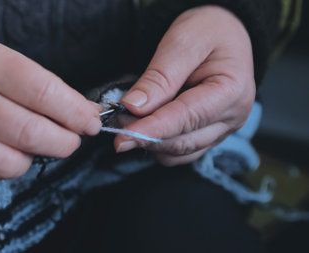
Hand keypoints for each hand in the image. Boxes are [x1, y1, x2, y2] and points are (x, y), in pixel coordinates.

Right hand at [0, 33, 100, 194]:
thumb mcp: (5, 61)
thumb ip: (45, 89)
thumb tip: (85, 116)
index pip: (44, 93)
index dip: (75, 113)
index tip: (90, 123)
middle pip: (29, 135)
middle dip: (63, 143)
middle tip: (69, 140)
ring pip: (8, 166)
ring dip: (27, 160)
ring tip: (20, 144)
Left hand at [115, 6, 255, 165]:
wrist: (223, 32)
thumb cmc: (207, 31)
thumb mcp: (183, 42)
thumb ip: (160, 77)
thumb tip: (133, 107)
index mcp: (231, 91)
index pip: (185, 119)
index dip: (150, 131)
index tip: (121, 138)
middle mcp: (231, 118)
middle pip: (181, 141)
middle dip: (144, 135)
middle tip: (113, 121)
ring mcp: (221, 130)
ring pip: (178, 153)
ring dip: (148, 142)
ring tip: (127, 119)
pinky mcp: (208, 135)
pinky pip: (179, 152)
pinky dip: (157, 143)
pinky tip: (143, 125)